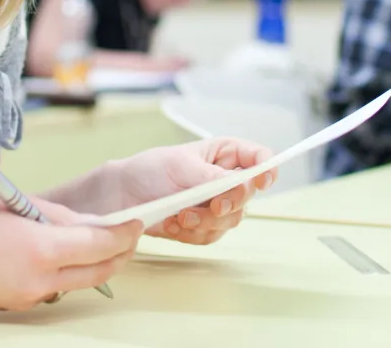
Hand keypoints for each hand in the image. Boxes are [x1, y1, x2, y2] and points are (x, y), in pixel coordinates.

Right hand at [0, 189, 140, 310]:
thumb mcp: (8, 202)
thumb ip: (52, 214)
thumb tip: (86, 223)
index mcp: (38, 248)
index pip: (100, 243)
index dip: (124, 232)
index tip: (138, 219)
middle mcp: (37, 280)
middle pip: (98, 272)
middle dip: (119, 253)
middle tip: (129, 232)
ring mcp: (25, 297)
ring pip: (77, 282)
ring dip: (92, 262)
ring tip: (92, 235)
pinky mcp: (12, 304)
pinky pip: (51, 286)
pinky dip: (63, 269)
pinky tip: (54, 249)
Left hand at [104, 138, 274, 244]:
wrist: (124, 197)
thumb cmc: (149, 169)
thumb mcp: (181, 166)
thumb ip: (213, 177)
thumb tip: (241, 183)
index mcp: (224, 153)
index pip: (258, 158)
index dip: (266, 168)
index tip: (261, 180)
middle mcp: (225, 179)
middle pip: (248, 195)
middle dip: (230, 203)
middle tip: (214, 206)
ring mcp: (217, 205)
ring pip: (231, 220)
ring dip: (205, 221)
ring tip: (180, 215)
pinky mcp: (205, 227)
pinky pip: (211, 236)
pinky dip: (192, 233)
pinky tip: (173, 224)